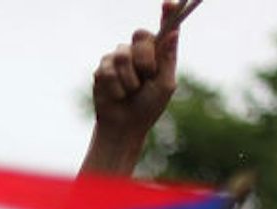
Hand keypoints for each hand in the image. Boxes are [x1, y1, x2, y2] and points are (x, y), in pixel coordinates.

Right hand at [90, 3, 188, 146]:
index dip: (168, 13)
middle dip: (145, 58)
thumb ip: (168, 59)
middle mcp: (137, 51)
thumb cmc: (148, 107)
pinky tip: (117, 96)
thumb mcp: (164, 85)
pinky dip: (116, 88)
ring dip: (129, 80)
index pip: (163, 28)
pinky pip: (108, 71)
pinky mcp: (102, 69)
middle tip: (147, 76)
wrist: (124, 127)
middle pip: (141, 35)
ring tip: (130, 92)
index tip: (170, 3)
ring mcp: (118, 57)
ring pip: (122, 56)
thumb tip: (174, 33)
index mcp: (157, 52)